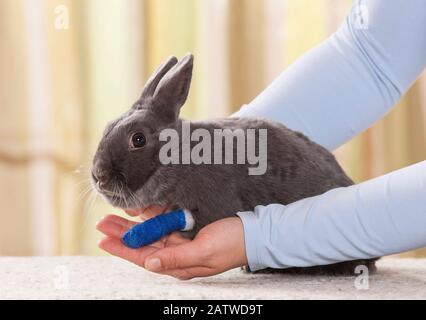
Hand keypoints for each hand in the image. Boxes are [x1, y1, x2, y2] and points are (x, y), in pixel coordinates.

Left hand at [96, 210, 247, 279]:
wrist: (254, 234)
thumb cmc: (233, 244)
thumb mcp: (204, 252)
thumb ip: (176, 258)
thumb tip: (149, 263)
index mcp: (180, 265)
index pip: (144, 257)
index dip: (123, 249)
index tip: (103, 240)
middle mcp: (177, 255)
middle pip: (143, 244)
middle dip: (122, 234)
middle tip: (102, 223)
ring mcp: (182, 242)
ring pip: (150, 233)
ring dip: (133, 225)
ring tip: (115, 216)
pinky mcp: (188, 231)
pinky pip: (165, 224)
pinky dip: (152, 217)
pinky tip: (141, 211)